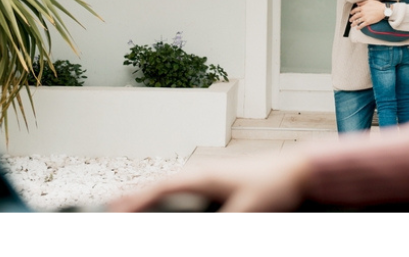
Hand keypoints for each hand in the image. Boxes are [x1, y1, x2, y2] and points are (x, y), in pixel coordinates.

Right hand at [109, 153, 311, 212]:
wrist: (298, 169)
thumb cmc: (276, 182)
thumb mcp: (247, 209)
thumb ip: (224, 226)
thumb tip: (201, 238)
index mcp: (204, 175)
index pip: (161, 188)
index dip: (136, 200)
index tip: (115, 210)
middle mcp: (203, 172)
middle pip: (159, 185)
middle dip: (134, 197)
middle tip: (110, 208)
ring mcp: (210, 176)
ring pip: (170, 185)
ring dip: (150, 195)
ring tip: (130, 205)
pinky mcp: (219, 182)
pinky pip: (184, 188)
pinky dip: (167, 194)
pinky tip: (167, 203)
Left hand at [350, 0, 385, 27]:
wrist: (383, 10)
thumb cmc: (377, 5)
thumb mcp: (369, 1)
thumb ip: (362, 2)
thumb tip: (357, 3)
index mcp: (363, 7)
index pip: (355, 10)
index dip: (352, 12)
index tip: (351, 13)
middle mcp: (363, 13)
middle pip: (355, 16)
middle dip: (352, 19)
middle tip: (350, 20)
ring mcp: (365, 17)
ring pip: (357, 21)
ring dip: (354, 24)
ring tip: (352, 25)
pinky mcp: (368, 22)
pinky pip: (362, 25)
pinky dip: (359, 27)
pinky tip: (357, 28)